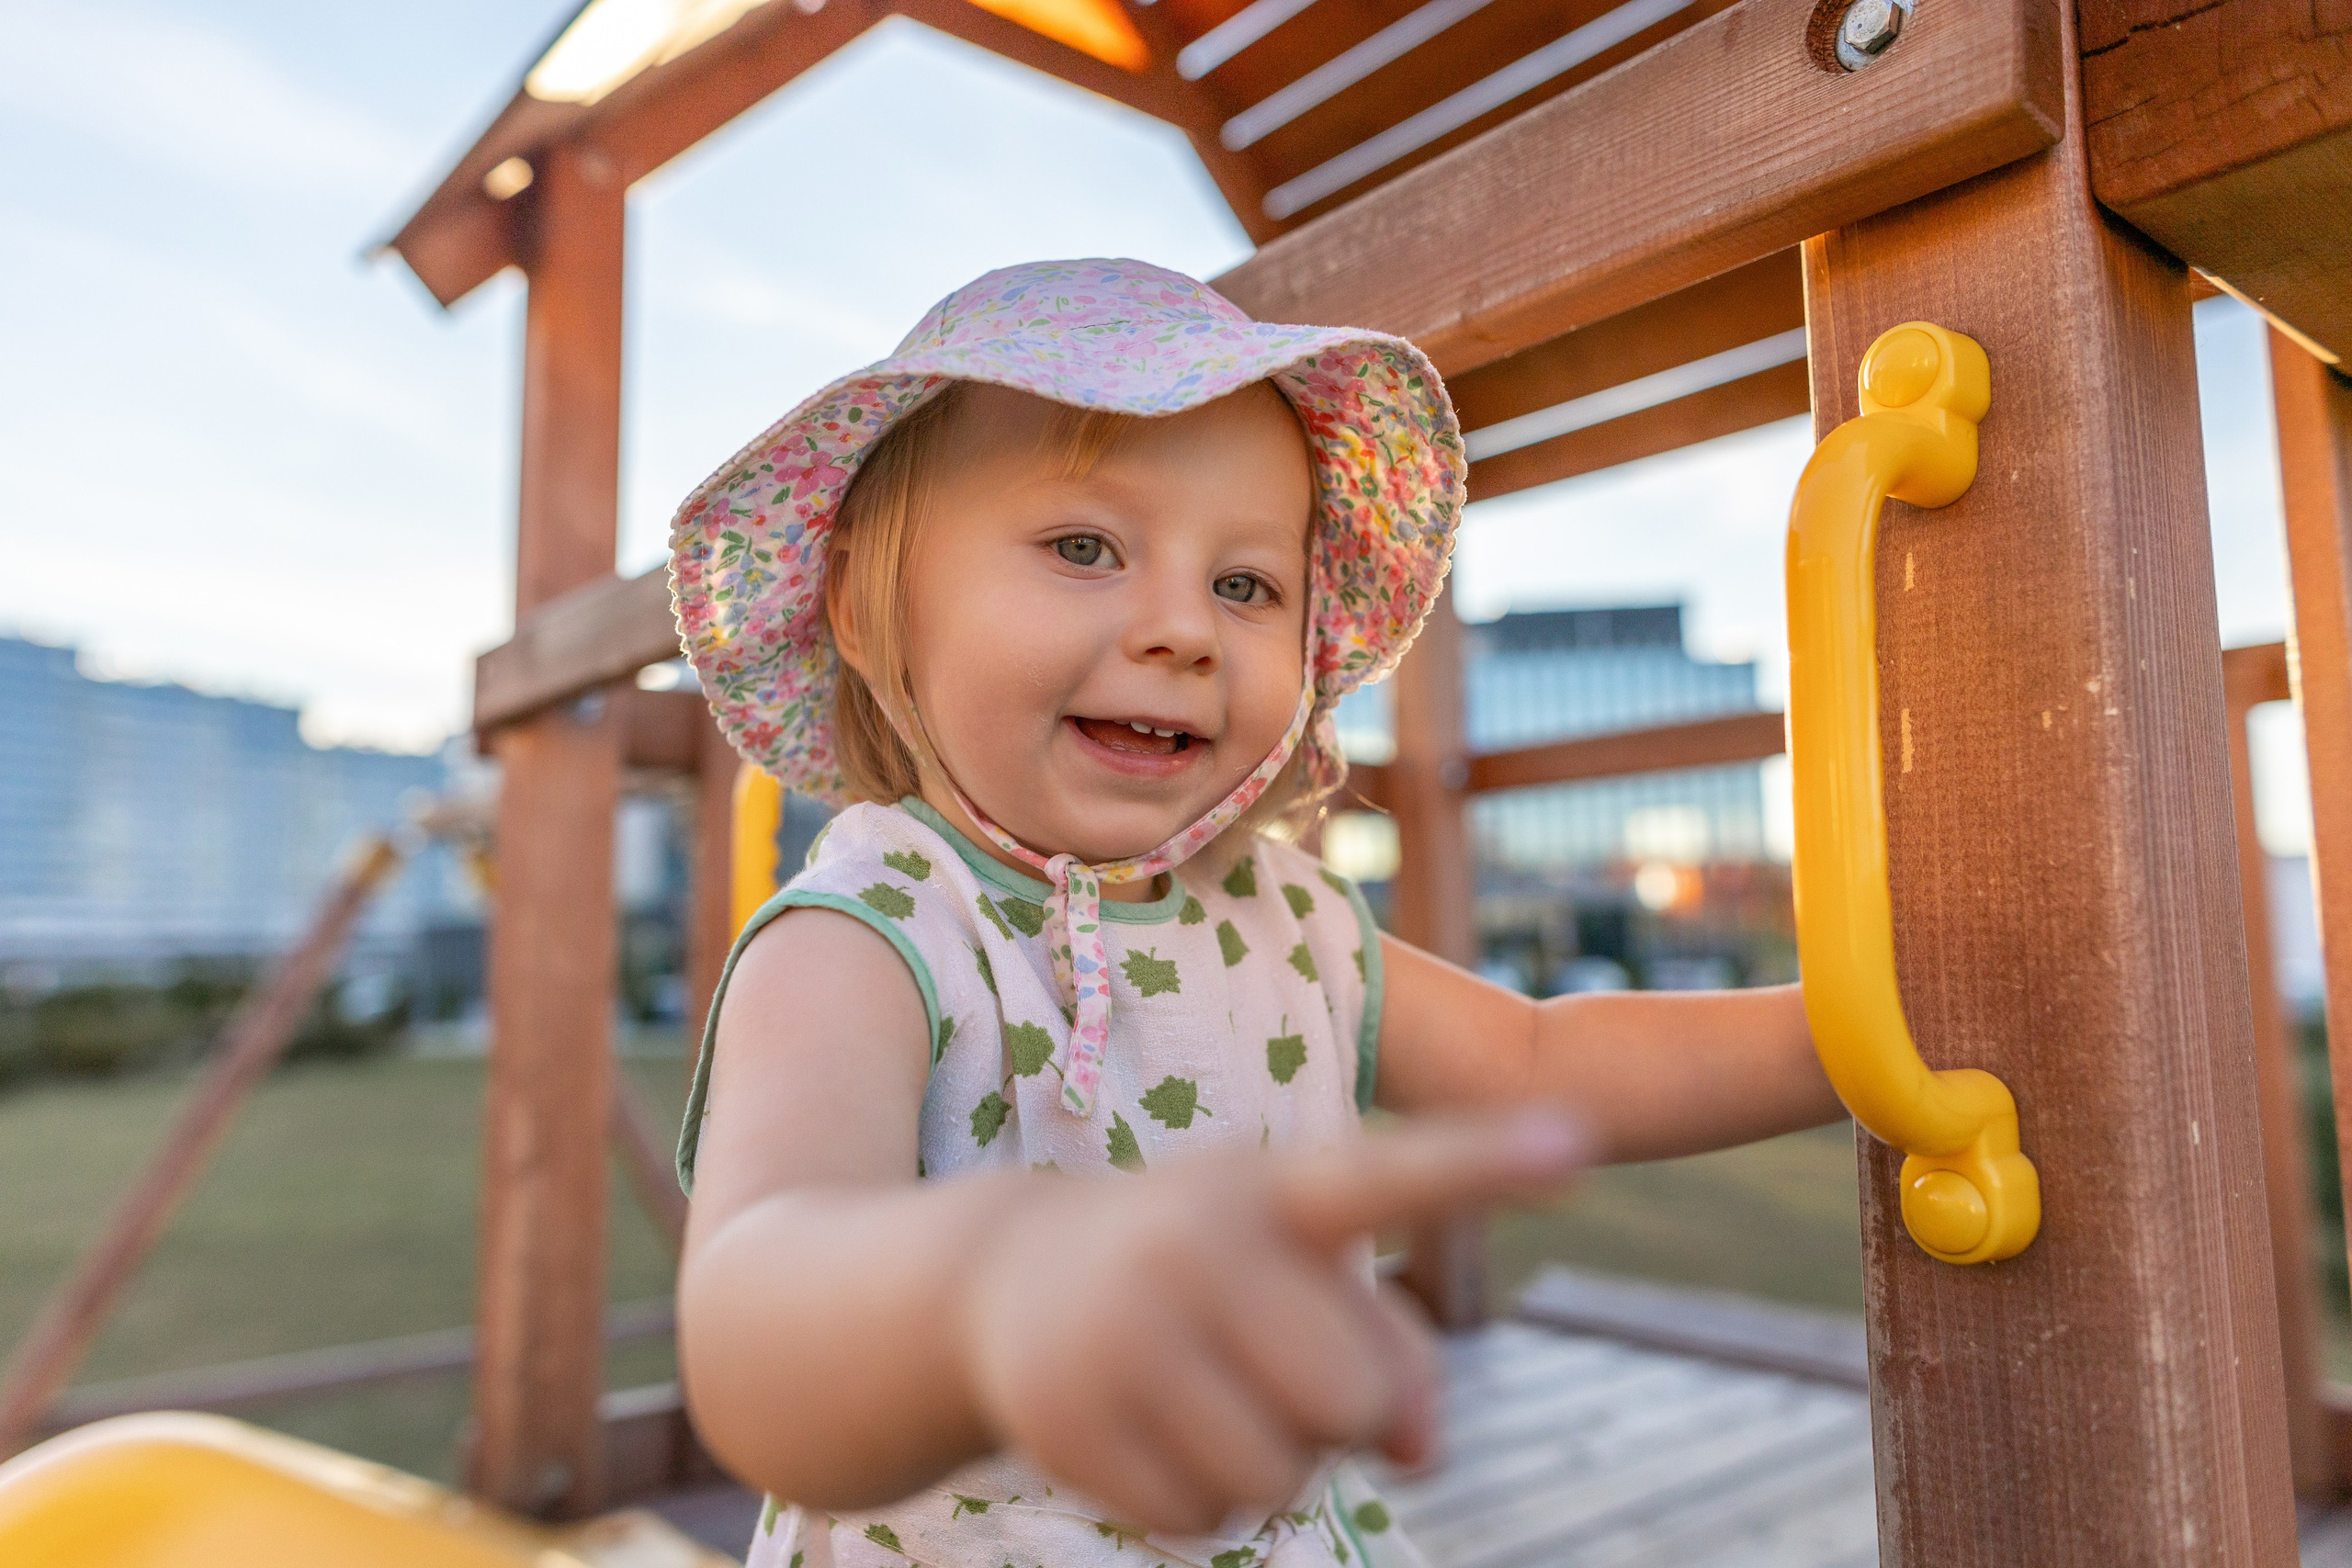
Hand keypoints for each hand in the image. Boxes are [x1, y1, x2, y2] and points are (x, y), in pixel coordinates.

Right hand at [955, 1110, 1586, 1534]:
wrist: (1005, 1279)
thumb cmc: (1203, 1270)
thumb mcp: (1298, 1270)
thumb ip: (1396, 1344)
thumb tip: (1424, 1453)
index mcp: (1272, 1190)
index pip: (1390, 1176)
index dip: (1485, 1164)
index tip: (1578, 1144)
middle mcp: (1195, 1244)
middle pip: (1355, 1398)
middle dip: (1337, 1411)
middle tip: (1269, 1362)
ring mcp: (1122, 1331)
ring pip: (1279, 1477)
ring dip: (1267, 1465)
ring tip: (1206, 1395)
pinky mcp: (1067, 1420)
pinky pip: (1200, 1519)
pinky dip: (1194, 1498)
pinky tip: (1150, 1428)